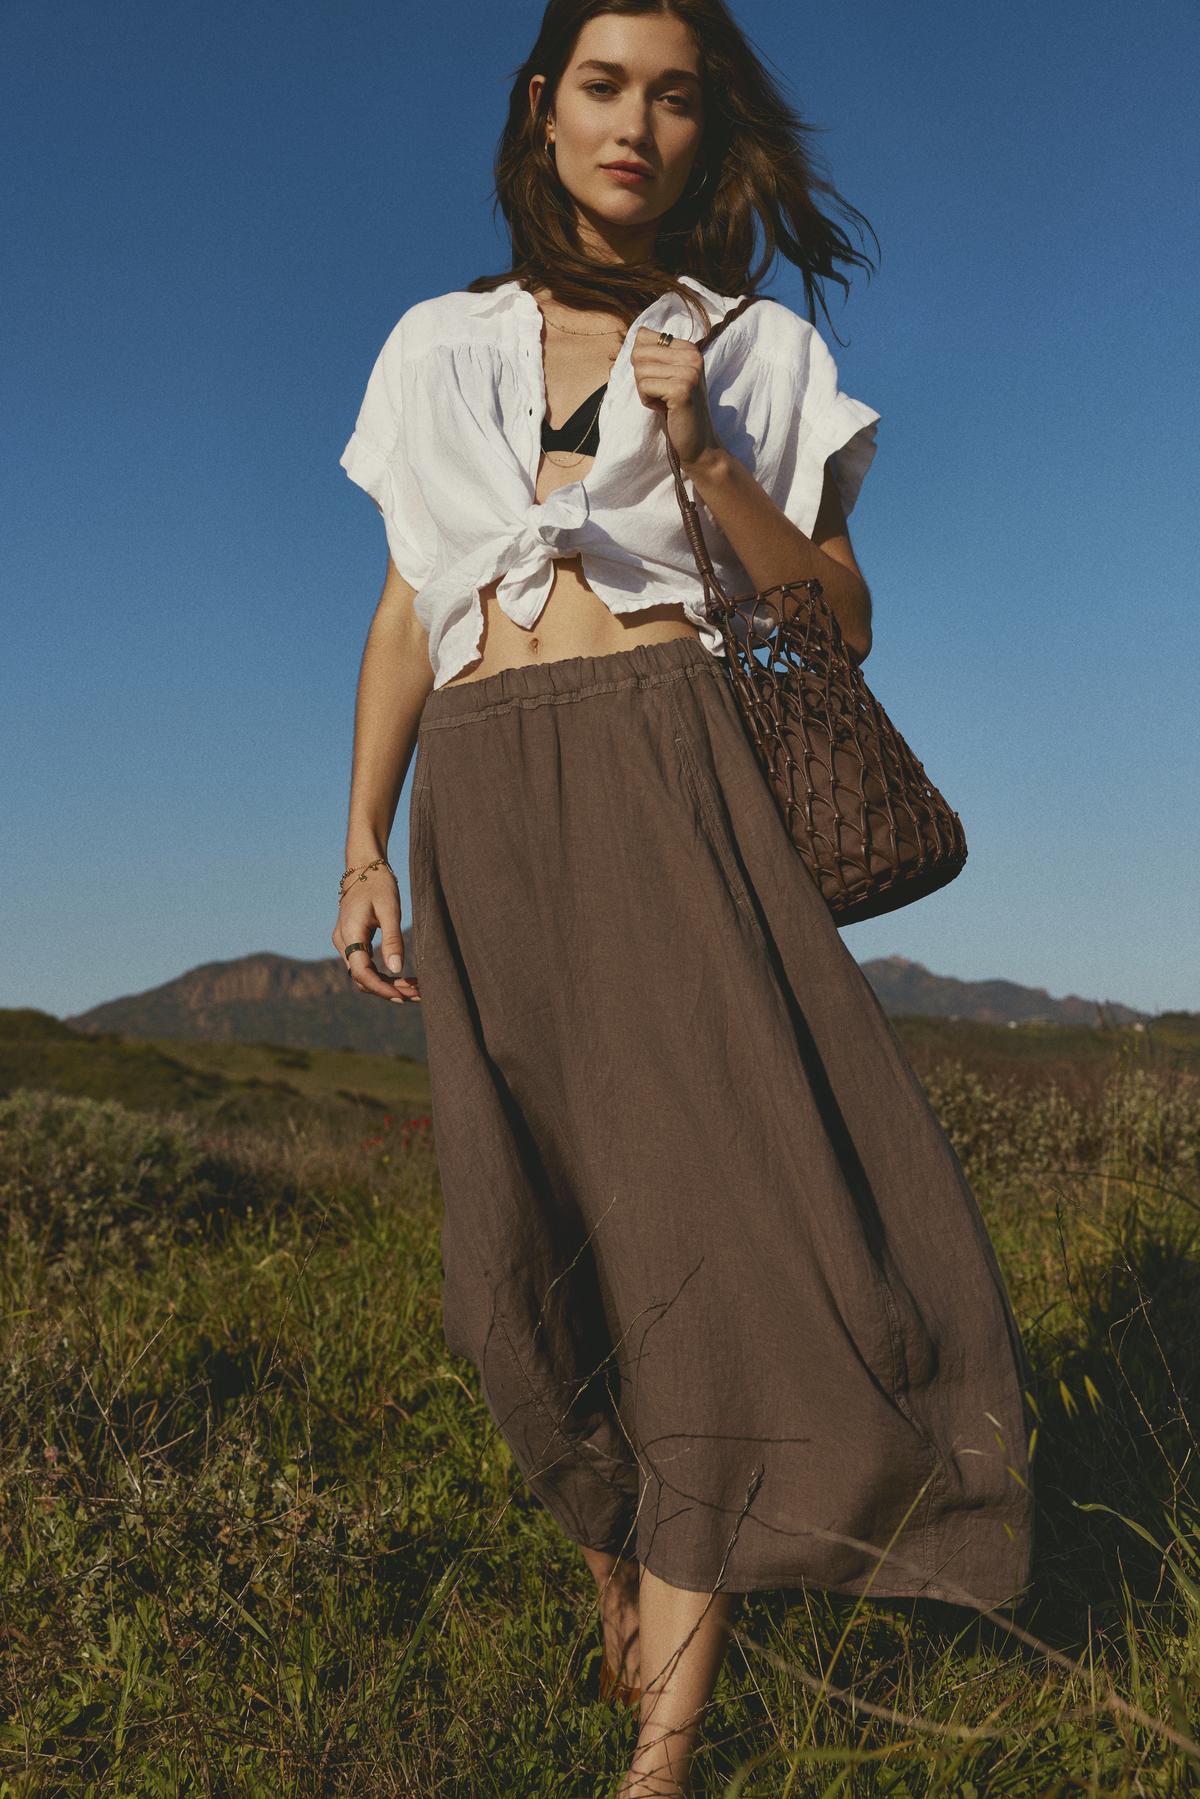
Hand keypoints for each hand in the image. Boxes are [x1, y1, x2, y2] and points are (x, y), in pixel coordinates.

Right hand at [332, 867, 420, 1003]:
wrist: (364, 866)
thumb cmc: (379, 883)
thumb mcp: (390, 909)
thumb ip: (392, 939)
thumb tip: (396, 969)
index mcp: (349, 934)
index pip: (362, 973)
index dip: (382, 988)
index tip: (405, 995)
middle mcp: (343, 942)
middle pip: (362, 978)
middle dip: (389, 990)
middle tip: (418, 994)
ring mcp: (345, 943)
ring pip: (364, 975)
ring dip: (387, 985)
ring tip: (415, 990)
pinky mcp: (352, 941)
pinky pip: (365, 966)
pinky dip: (383, 975)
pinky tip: (403, 978)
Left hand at [630, 326, 720, 470]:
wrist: (698, 443)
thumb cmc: (677, 411)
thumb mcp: (668, 376)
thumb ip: (655, 354)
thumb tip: (637, 332)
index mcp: (689, 348)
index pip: (643, 336)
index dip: (642, 363)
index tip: (661, 381)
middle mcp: (692, 355)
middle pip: (638, 353)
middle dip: (641, 378)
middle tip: (660, 394)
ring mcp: (689, 371)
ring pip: (640, 370)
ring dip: (645, 392)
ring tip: (664, 403)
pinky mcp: (682, 389)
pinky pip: (644, 387)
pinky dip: (647, 402)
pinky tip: (664, 409)